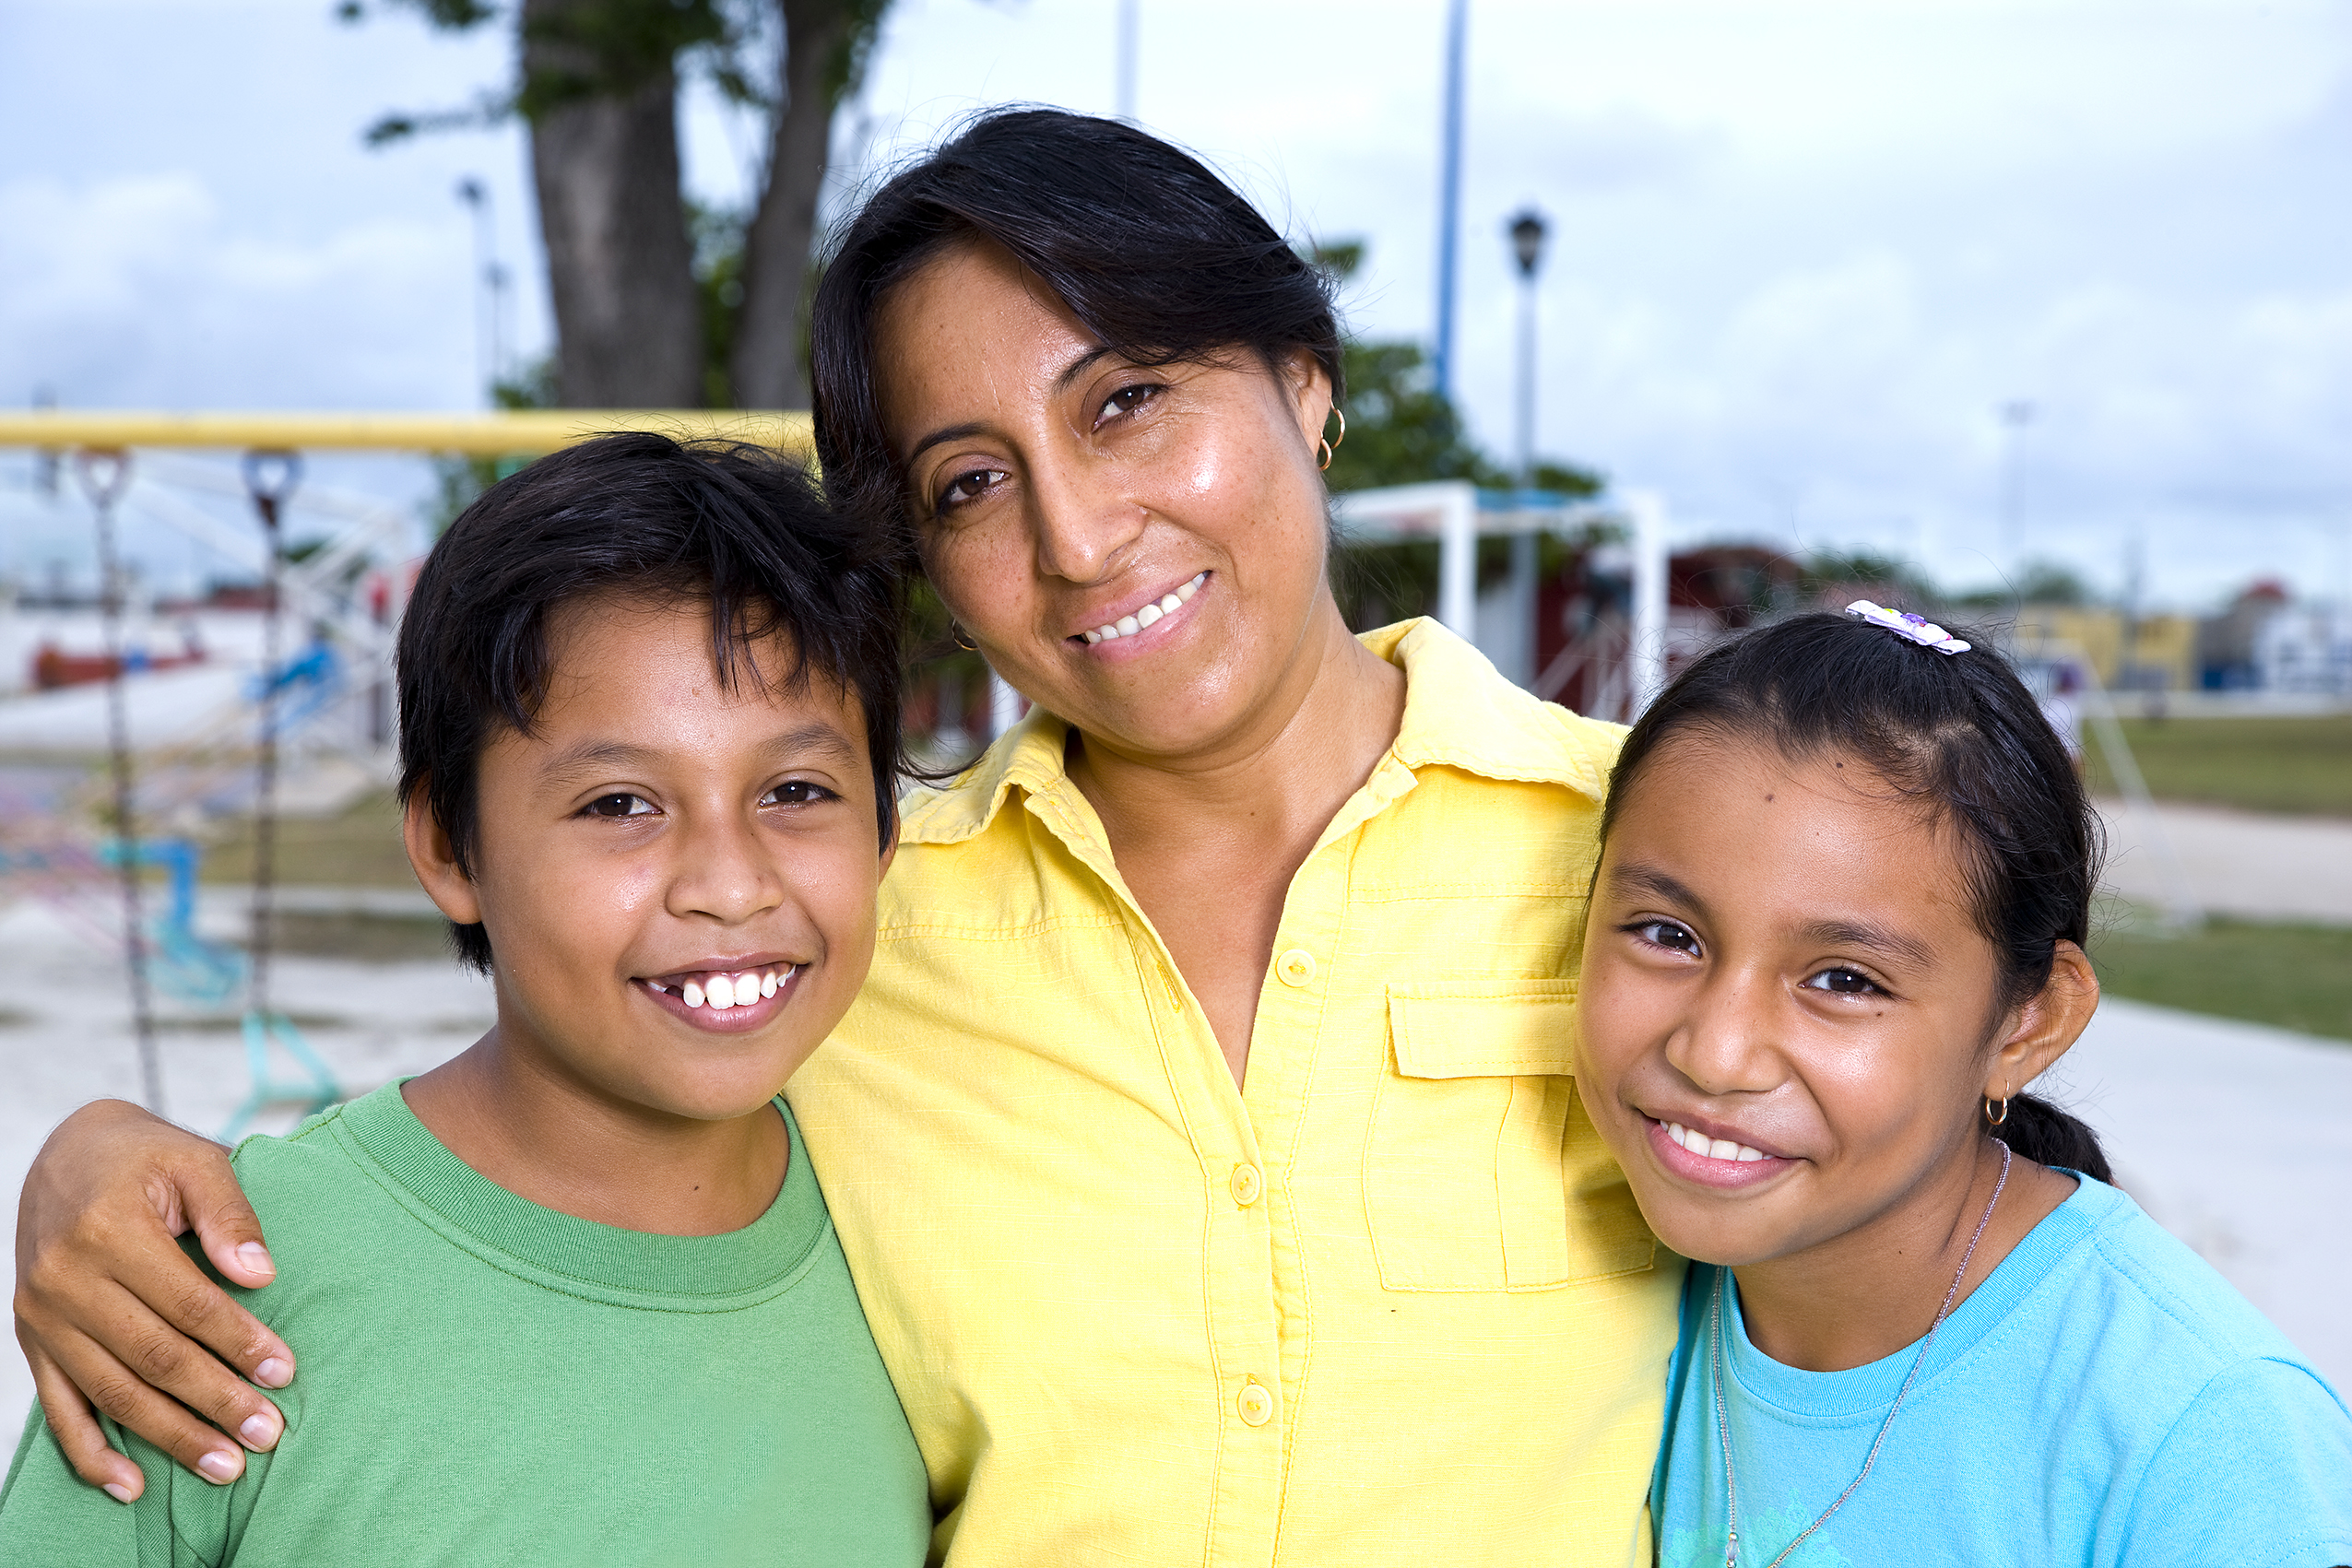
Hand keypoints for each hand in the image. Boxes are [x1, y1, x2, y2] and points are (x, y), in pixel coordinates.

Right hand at [12, 1101, 294, 1499]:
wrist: (65, 1155)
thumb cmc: (144, 1156)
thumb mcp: (194, 1160)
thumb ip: (230, 1214)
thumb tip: (262, 1275)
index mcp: (108, 1230)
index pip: (188, 1303)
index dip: (239, 1342)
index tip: (285, 1372)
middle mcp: (65, 1279)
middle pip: (153, 1357)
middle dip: (215, 1401)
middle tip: (268, 1435)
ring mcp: (42, 1316)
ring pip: (113, 1391)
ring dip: (170, 1436)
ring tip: (225, 1466)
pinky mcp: (32, 1339)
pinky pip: (60, 1407)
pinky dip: (91, 1452)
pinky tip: (131, 1485)